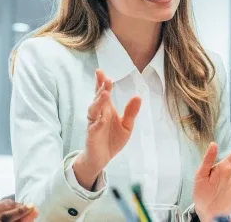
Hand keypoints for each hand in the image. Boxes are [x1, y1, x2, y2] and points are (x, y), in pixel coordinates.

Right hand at [72, 69, 141, 188]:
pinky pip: (94, 127)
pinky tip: (102, 118)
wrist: (102, 158)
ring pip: (93, 110)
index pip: (102, 92)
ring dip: (98, 102)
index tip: (101, 71)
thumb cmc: (112, 140)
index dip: (101, 82)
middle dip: (100, 88)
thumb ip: (131, 112)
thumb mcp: (126, 125)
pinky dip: (98, 122)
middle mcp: (98, 114)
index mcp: (106, 109)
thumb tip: (138, 96)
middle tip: (105, 79)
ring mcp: (94, 124)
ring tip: (104, 94)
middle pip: (97, 98)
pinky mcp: (92, 135)